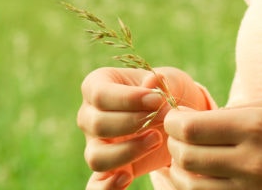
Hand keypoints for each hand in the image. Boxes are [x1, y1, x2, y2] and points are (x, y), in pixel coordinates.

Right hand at [78, 66, 207, 189]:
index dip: (128, 99)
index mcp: (96, 86)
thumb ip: (161, 83)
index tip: (157, 100)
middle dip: (133, 123)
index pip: (99, 94)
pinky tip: (127, 178)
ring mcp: (95, 144)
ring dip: (127, 151)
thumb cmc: (165, 94)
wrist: (173, 119)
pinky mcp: (107, 169)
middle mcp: (88, 116)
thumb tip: (152, 82)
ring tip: (156, 140)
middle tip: (163, 118)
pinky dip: (107, 187)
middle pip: (97, 124)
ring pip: (96, 156)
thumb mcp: (169, 81)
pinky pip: (95, 186)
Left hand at [162, 100, 261, 188]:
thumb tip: (188, 118)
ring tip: (183, 155)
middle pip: (188, 157)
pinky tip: (196, 174)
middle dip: (173, 143)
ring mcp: (252, 188)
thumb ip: (228, 112)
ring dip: (180, 169)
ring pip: (193, 186)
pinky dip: (195, 187)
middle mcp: (251, 160)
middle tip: (176, 134)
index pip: (192, 129)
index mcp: (254, 126)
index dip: (173, 122)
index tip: (174, 116)